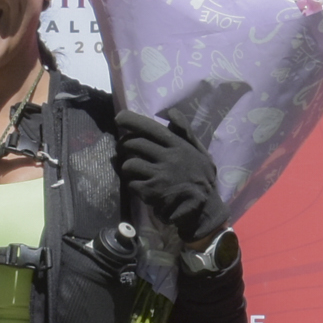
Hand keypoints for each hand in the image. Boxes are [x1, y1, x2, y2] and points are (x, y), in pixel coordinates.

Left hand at [114, 109, 229, 243]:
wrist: (204, 209)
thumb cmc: (202, 179)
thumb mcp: (200, 152)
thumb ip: (186, 133)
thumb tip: (172, 113)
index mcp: (178, 145)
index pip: (151, 128)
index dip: (132, 121)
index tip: (119, 118)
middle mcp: (167, 157)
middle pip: (134, 144)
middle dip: (124, 145)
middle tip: (123, 149)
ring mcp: (158, 175)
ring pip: (129, 164)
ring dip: (127, 167)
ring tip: (133, 171)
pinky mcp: (151, 192)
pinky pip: (132, 183)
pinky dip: (133, 185)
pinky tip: (141, 187)